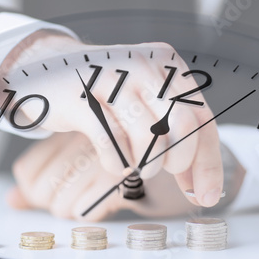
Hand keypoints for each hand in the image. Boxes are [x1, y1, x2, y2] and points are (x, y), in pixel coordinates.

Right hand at [0, 29, 224, 206]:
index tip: (205, 195)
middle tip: (162, 171)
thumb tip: (200, 182)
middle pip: (182, 126)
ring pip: (148, 136)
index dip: (207, 162)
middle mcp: (142, 65)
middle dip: (178, 162)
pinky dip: (117, 163)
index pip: (202, 118)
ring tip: (135, 164)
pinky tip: (114, 162)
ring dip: (146, 165)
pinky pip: (111, 142)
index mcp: (166, 63)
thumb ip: (175, 131)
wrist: (50, 66)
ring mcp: (110, 79)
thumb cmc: (105, 90)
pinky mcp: (80, 98)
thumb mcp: (146, 98)